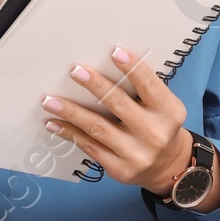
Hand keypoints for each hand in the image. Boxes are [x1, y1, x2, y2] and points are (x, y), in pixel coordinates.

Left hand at [41, 46, 219, 201]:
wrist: (166, 166)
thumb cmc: (158, 126)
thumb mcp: (161, 107)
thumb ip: (141, 91)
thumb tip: (103, 67)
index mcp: (169, 112)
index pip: (149, 85)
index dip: (132, 68)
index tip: (114, 51)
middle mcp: (155, 134)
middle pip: (119, 104)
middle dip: (94, 85)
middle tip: (74, 70)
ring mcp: (137, 154)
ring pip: (98, 127)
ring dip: (71, 112)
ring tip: (50, 100)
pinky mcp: (120, 169)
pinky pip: (89, 146)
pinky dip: (70, 133)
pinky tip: (54, 123)